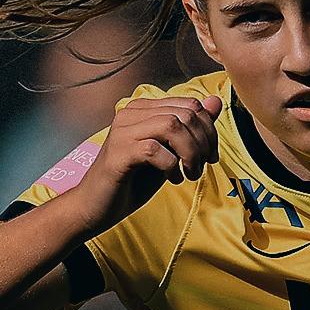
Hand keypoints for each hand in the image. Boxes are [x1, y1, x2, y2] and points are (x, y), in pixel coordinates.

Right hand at [69, 94, 222, 237]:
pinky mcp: (118, 153)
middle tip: (201, 167)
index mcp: (145, 108)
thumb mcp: (170, 152)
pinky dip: (171, 165)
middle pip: (185, 114)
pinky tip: (172, 179)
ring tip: (189, 174)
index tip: (211, 156)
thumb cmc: (133, 180)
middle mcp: (132, 113)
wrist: (94, 207)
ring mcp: (123, 131)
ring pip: (172, 126)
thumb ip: (191, 128)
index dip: (209, 130)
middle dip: (203, 142)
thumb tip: (215, 102)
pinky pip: (154, 149)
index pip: (190, 104)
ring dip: (190, 153)